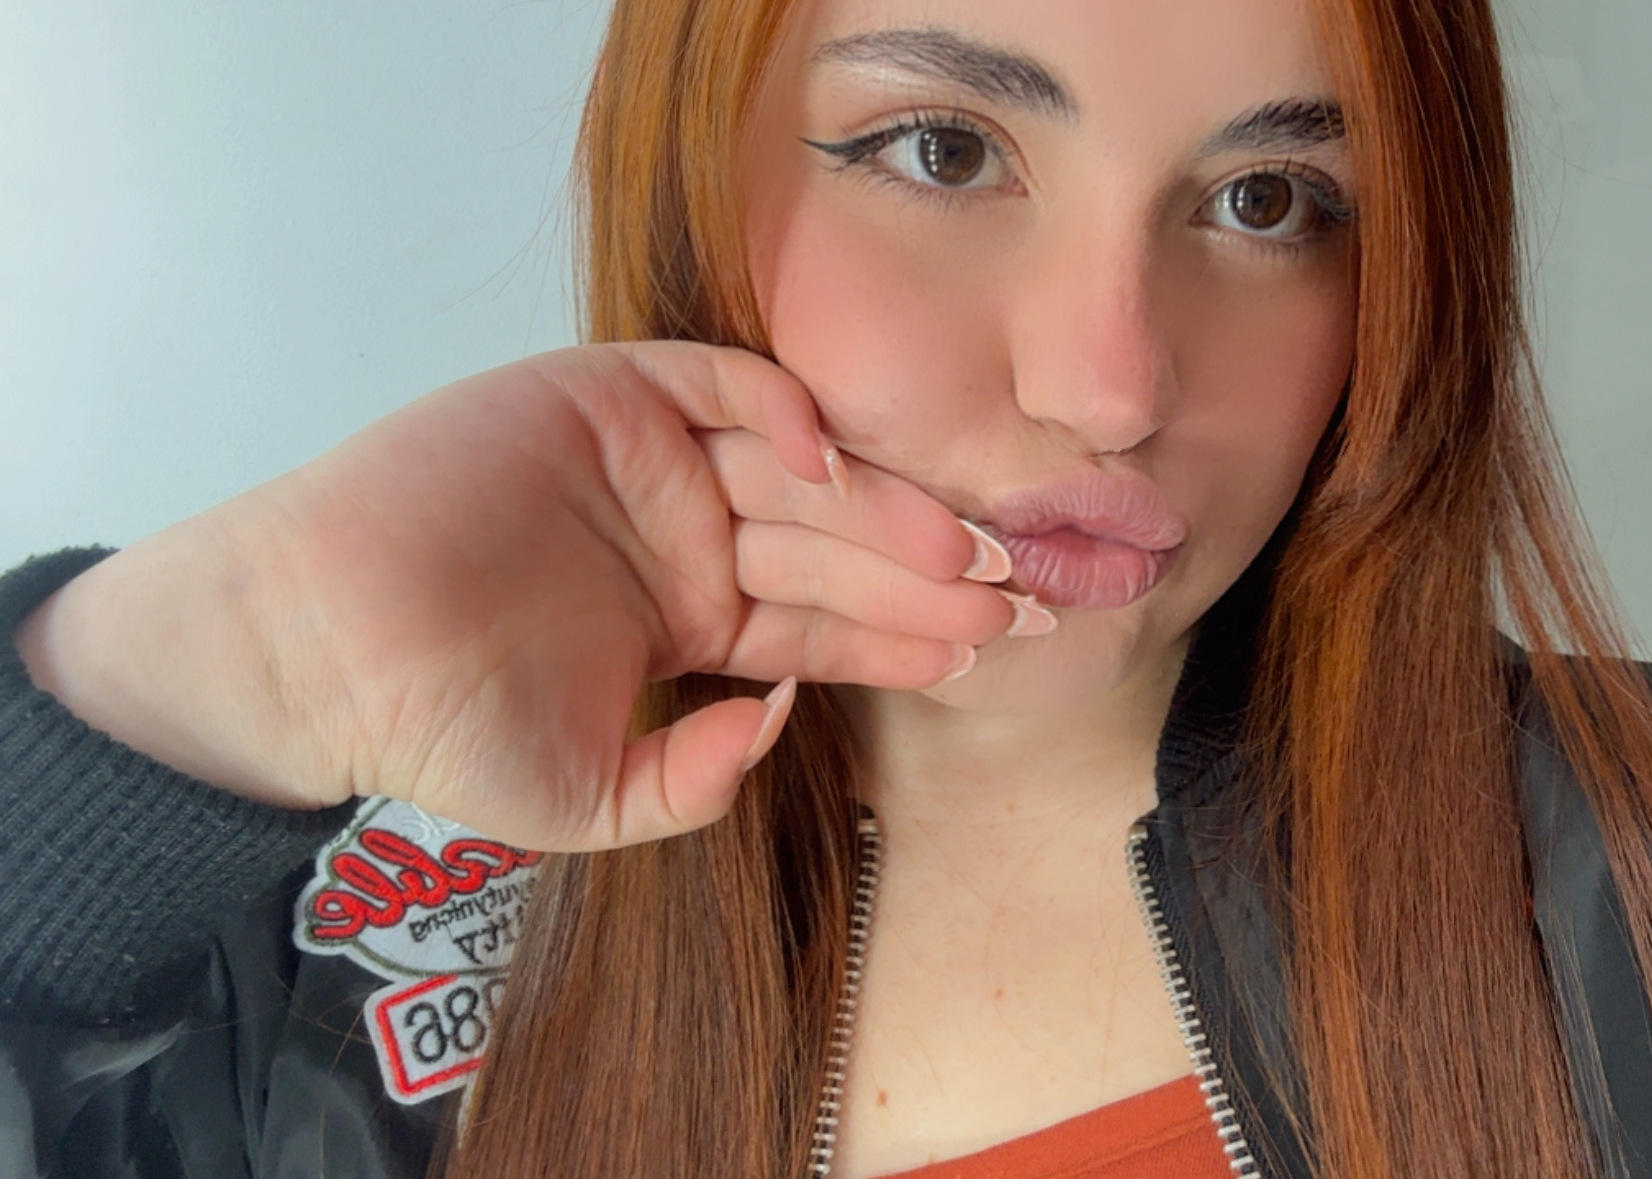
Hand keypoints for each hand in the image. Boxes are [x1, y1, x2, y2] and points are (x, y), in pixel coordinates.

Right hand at [15, 341, 1047, 850]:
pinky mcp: (602, 395)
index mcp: (693, 618)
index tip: (987, 650)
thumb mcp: (591, 800)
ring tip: (960, 552)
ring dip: (880, 505)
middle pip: (833, 543)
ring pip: (796, 469)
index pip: (826, 620)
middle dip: (922, 572)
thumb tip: (788, 718)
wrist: (316, 654)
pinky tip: (833, 463)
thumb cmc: (438, 730)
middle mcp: (687, 534)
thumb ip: (695, 778)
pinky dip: (776, 408)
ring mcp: (649, 462)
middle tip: (1012, 594)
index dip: (906, 633)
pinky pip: (713, 382)